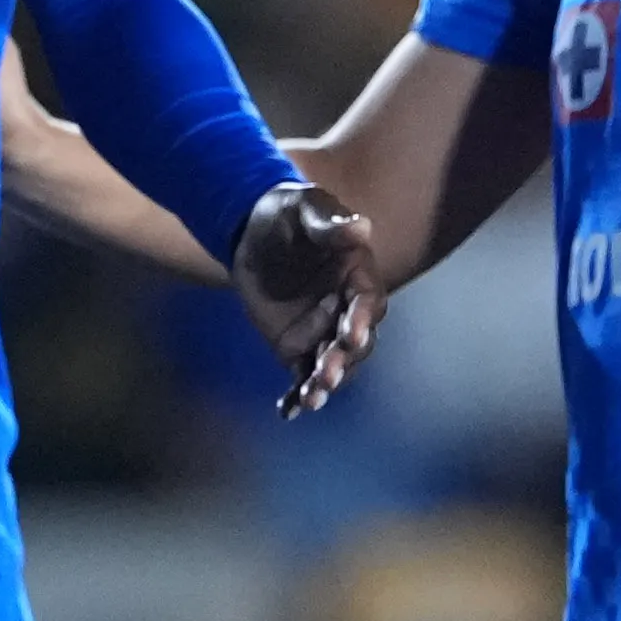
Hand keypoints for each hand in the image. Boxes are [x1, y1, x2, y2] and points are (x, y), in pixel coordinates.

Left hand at [233, 176, 377, 415]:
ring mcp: (323, 331)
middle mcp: (346, 309)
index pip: (369, 302)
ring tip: (311, 399)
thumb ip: (328, 224)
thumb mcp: (303, 208)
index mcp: (357, 276)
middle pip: (355, 342)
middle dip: (343, 359)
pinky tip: (288, 412)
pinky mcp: (296, 348)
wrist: (252, 233)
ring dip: (325, 383)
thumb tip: (359, 228)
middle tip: (326, 373)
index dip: (363, 319)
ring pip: (333, 363)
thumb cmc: (286, 214)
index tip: (352, 334)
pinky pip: (301, 375)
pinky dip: (297, 395)